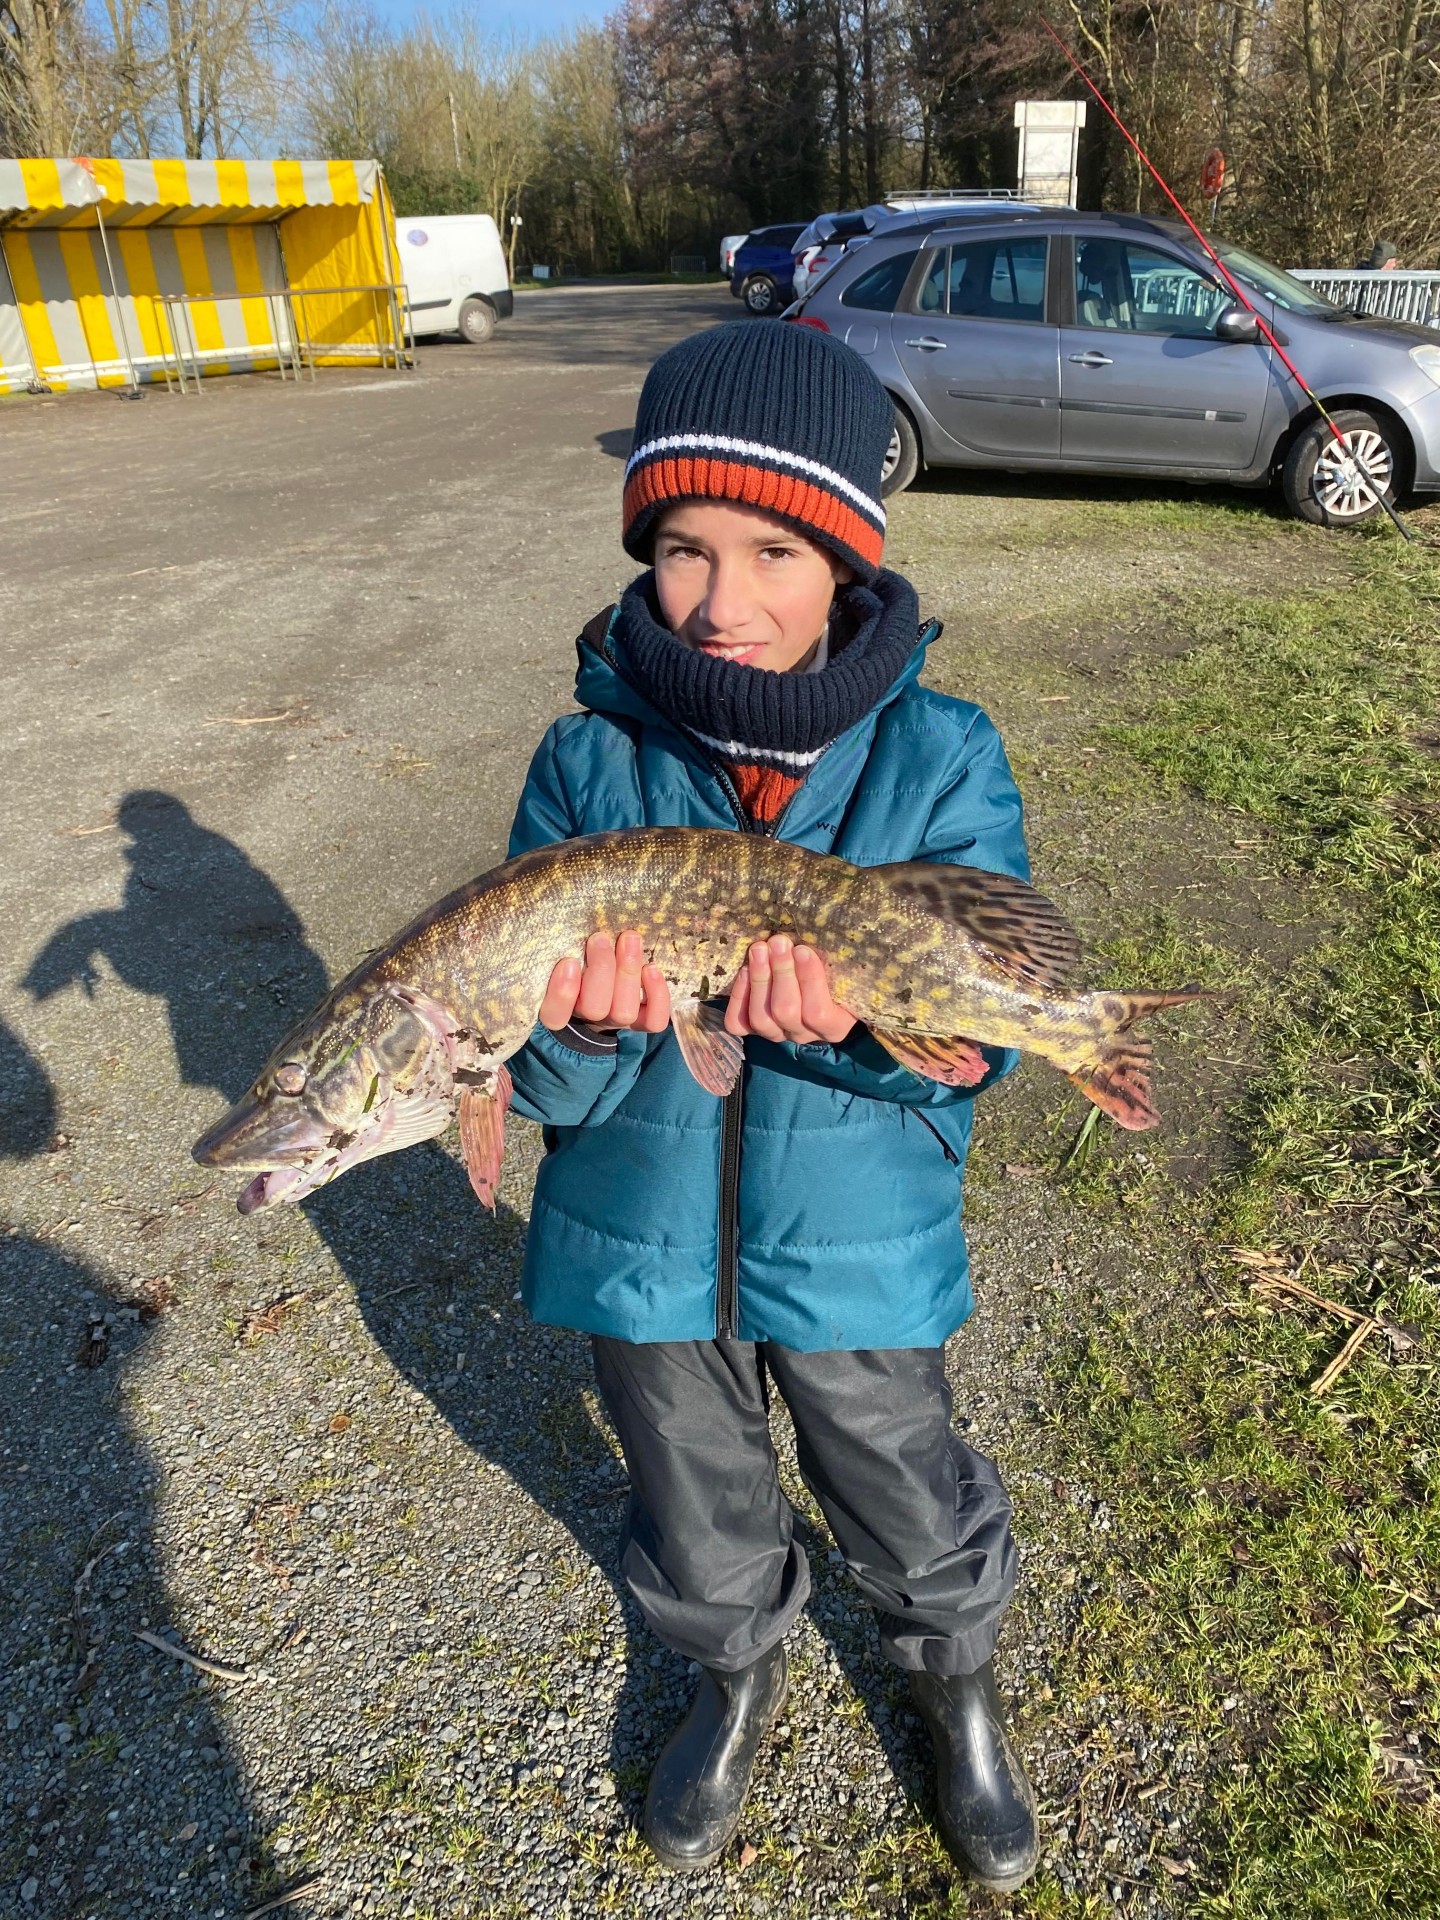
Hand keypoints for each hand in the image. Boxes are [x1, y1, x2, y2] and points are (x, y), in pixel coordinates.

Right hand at [539, 931, 670, 1033]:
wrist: (606, 982)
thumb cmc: (579, 958)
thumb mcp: (565, 953)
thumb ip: (563, 946)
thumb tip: (561, 918)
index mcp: (561, 1008)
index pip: (554, 1015)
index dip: (562, 994)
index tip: (568, 962)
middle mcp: (589, 1017)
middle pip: (594, 1009)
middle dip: (601, 970)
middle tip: (600, 939)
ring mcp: (617, 1021)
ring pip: (624, 1012)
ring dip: (628, 973)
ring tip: (629, 939)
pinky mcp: (643, 1021)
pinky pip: (654, 1021)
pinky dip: (656, 995)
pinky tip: (651, 968)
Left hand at [724, 937, 856, 1045]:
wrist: (822, 998)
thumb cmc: (837, 981)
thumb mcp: (842, 975)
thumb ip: (832, 963)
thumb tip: (813, 936)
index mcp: (834, 1025)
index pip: (819, 1013)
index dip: (809, 981)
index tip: (803, 950)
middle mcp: (804, 1034)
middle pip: (786, 1012)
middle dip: (780, 973)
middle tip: (778, 942)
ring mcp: (777, 1034)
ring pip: (761, 1018)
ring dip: (759, 979)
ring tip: (759, 950)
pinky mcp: (754, 1031)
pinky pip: (740, 1022)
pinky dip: (739, 996)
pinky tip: (744, 970)